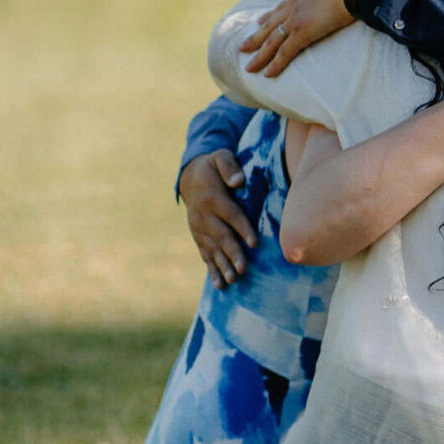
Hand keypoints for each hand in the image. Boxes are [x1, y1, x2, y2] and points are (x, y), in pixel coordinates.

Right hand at [179, 150, 255, 286]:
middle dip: (232, 254)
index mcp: (212, 197)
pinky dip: (212, 270)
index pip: (230, 214)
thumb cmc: (213, 166)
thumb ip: (229, 167)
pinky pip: (205, 255)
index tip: (254, 243)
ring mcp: (199, 228)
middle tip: (243, 269)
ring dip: (222, 266)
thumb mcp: (220, 157)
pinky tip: (220, 285)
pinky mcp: (198, 236)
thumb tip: (239, 181)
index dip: (242, 228)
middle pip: (220, 236)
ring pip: (212, 249)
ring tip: (232, 281)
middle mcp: (203, 215)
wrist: (189, 176)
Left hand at [241, 0, 354, 75]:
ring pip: (272, 41)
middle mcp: (295, 6)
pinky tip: (267, 74)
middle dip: (255, 37)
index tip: (259, 22)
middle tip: (242, 46)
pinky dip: (275, 64)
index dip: (269, 16)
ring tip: (249, 67)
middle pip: (270, 25)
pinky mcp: (302, 32)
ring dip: (259, 55)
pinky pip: (285, 52)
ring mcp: (296, 19)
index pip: (281, 7)